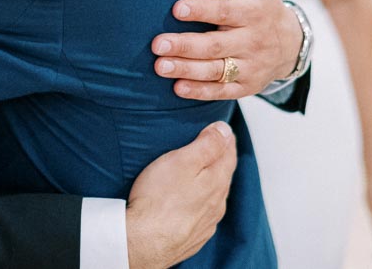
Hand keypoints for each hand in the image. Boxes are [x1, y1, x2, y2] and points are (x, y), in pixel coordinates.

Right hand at [125, 121, 236, 268]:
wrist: (142, 242)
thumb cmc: (158, 200)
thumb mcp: (182, 161)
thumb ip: (207, 145)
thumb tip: (224, 130)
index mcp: (217, 182)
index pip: (229, 155)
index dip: (225, 139)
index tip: (221, 129)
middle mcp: (216, 204)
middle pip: (223, 176)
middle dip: (220, 159)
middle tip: (212, 145)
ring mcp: (206, 223)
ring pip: (214, 197)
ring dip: (210, 183)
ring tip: (200, 172)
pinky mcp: (194, 237)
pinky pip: (203, 215)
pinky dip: (200, 203)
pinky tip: (190, 202)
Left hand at [152, 0, 302, 99]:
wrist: (292, 44)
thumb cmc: (264, 7)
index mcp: (253, 12)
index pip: (224, 11)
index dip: (201, 10)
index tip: (176, 8)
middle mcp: (252, 40)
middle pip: (215, 45)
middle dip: (185, 45)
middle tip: (157, 44)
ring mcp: (250, 66)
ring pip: (216, 71)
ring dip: (186, 70)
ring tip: (160, 66)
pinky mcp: (246, 86)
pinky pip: (222, 91)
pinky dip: (200, 91)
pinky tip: (177, 87)